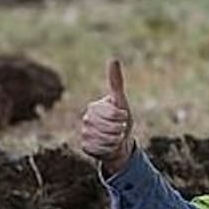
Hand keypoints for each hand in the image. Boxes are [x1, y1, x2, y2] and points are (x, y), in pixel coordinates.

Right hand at [80, 58, 135, 174]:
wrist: (119, 143)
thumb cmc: (121, 121)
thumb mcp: (121, 101)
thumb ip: (116, 82)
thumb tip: (113, 59)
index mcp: (94, 107)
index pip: (113, 114)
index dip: (123, 117)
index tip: (124, 117)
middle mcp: (86, 119)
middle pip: (109, 128)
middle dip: (120, 130)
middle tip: (120, 130)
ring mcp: (85, 133)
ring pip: (105, 139)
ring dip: (115, 141)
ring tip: (115, 138)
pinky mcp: (85, 146)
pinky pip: (100, 149)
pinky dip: (108, 150)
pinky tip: (109, 147)